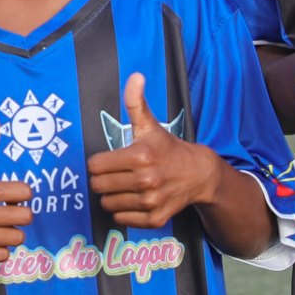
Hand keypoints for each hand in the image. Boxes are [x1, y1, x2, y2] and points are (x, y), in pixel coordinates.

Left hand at [87, 73, 221, 230]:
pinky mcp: (155, 218)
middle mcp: (146, 180)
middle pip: (98, 186)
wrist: (198, 174)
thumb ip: (136, 101)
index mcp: (140, 156)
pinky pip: (122, 219)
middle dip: (104, 179)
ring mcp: (151, 201)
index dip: (99, 162)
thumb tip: (135, 76)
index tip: (111, 160)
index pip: (95, 166)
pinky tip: (136, 199)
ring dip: (113, 195)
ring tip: (127, 185)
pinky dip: (124, 211)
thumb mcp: (150, 125)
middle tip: (117, 173)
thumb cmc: (168, 148)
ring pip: (108, 204)